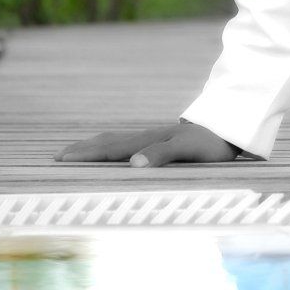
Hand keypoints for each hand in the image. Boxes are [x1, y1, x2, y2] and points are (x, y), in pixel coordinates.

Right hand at [54, 119, 247, 166]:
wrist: (231, 125)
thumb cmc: (211, 142)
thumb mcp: (188, 149)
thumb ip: (162, 154)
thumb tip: (133, 164)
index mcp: (147, 142)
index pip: (109, 150)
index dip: (85, 155)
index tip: (61, 158)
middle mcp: (147, 138)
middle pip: (108, 143)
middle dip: (83, 150)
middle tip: (58, 156)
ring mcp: (154, 138)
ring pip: (118, 141)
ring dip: (96, 147)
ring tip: (80, 151)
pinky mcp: (164, 141)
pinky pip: (130, 144)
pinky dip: (113, 147)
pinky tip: (118, 152)